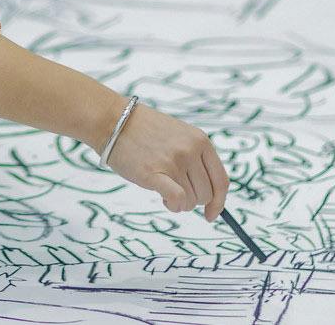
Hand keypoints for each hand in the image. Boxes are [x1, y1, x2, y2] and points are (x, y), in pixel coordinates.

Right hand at [106, 102, 230, 218]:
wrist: (113, 120)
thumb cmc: (145, 131)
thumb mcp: (179, 135)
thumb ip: (196, 159)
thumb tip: (209, 196)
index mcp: (200, 140)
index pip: (221, 181)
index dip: (219, 203)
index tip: (211, 214)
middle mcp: (190, 150)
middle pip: (206, 194)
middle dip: (192, 201)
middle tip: (175, 192)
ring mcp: (173, 161)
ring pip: (190, 200)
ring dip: (178, 202)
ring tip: (163, 187)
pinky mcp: (154, 173)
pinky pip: (177, 199)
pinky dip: (174, 205)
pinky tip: (164, 199)